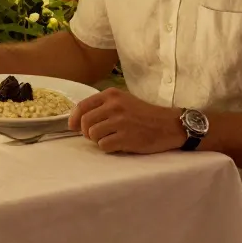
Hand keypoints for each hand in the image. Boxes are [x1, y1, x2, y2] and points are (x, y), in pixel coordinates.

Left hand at [68, 88, 183, 154]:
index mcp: (112, 95)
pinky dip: (107, 148)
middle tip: (94, 136)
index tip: (72, 127)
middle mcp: (114, 106)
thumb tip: (79, 118)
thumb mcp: (123, 101)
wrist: (169, 125)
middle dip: (86, 132)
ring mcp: (120, 122)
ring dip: (98, 140)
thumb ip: (103, 106)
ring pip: (93, 135)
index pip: (82, 106)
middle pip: (85, 122)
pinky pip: (104, 146)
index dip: (74, 119)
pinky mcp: (126, 137)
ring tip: (109, 139)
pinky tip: (117, 144)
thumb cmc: (144, 114)